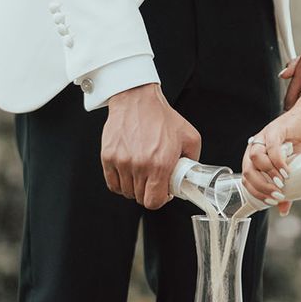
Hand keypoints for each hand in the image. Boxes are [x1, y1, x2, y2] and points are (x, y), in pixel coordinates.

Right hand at [101, 83, 201, 209]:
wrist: (138, 100)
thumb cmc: (162, 117)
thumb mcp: (190, 137)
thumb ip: (193, 160)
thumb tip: (190, 177)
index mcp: (161, 163)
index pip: (154, 201)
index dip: (160, 199)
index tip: (163, 192)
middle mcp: (140, 165)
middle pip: (140, 198)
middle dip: (149, 191)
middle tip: (154, 179)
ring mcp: (122, 162)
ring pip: (126, 192)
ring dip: (135, 186)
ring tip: (142, 170)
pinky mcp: (108, 157)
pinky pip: (112, 183)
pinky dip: (121, 182)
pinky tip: (129, 171)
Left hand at [242, 107, 300, 211]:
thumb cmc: (295, 145)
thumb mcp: (290, 168)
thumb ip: (285, 187)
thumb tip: (283, 210)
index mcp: (253, 158)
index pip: (245, 179)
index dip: (256, 193)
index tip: (270, 202)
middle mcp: (254, 147)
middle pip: (248, 170)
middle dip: (261, 187)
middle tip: (277, 196)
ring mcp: (263, 137)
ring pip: (256, 159)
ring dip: (268, 174)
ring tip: (282, 184)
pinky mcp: (274, 130)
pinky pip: (272, 147)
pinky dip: (278, 162)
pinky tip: (286, 171)